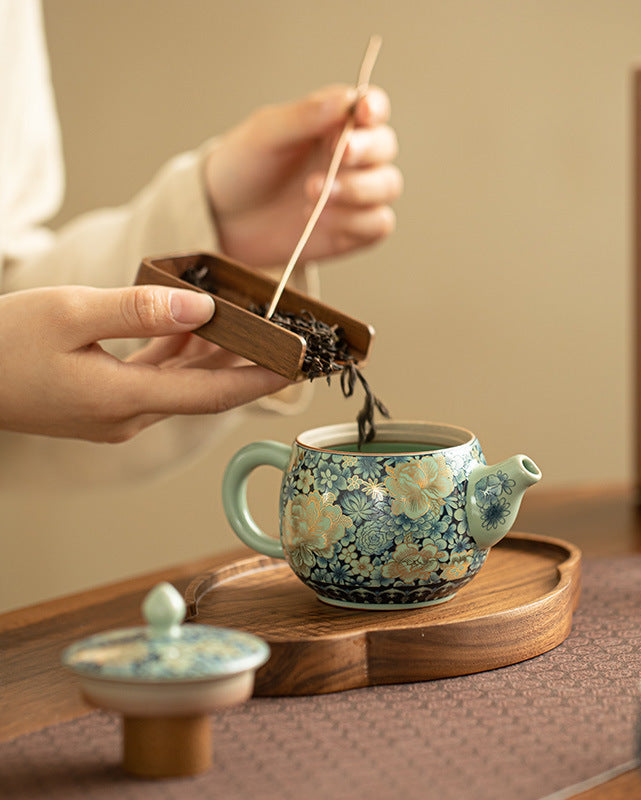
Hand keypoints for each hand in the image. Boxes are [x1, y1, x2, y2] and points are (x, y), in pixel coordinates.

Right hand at [0, 285, 288, 441]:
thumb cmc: (0, 343)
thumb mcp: (71, 313)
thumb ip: (141, 310)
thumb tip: (204, 309)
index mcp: (124, 400)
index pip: (212, 394)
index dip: (260, 380)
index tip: (298, 366)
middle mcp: (127, 416)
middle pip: (203, 389)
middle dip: (245, 363)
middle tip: (282, 337)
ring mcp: (115, 414)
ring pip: (180, 382)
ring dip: (211, 354)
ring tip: (243, 321)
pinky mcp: (103, 404)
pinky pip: (154, 379)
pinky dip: (176, 354)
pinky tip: (190, 326)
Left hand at [204, 84, 402, 267]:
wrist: (226, 219)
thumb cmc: (244, 168)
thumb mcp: (265, 133)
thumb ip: (305, 116)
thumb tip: (345, 101)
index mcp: (335, 123)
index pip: (372, 108)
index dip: (375, 108)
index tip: (363, 113)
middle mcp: (353, 158)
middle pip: (385, 147)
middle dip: (366, 151)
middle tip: (337, 154)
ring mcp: (356, 195)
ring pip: (388, 186)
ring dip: (358, 189)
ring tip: (314, 192)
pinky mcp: (354, 231)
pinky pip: (377, 225)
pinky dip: (354, 221)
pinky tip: (320, 218)